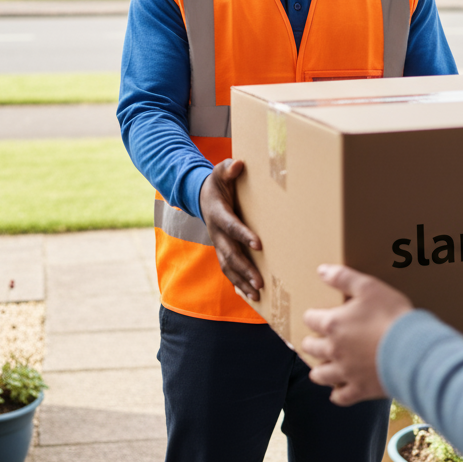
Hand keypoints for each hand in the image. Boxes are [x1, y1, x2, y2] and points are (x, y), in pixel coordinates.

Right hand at [199, 159, 263, 301]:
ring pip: (228, 267)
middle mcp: (216, 233)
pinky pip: (228, 271)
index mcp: (218, 214)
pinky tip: (251, 297)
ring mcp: (218, 244)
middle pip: (229, 254)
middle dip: (244, 269)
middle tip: (260, 282)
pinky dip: (238, 284)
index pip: (231, 226)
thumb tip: (239, 163)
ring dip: (242, 282)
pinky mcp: (222, 251)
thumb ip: (228, 168)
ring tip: (258, 295)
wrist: (201, 196)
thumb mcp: (220, 171)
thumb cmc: (217, 182)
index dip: (244, 235)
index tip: (259, 245)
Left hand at [302, 265, 413, 404]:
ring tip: (323, 365)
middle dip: (311, 343)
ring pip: (320, 375)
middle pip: (311, 348)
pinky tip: (340, 389)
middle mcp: (333, 350)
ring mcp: (345, 372)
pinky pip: (340, 397)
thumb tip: (321, 270)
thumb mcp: (369, 287)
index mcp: (332, 324)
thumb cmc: (391, 316)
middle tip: (316, 340)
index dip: (313, 316)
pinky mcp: (359, 390)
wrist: (412, 351)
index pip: (310, 319)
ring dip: (319, 369)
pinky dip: (337, 394)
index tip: (317, 315)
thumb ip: (343, 277)